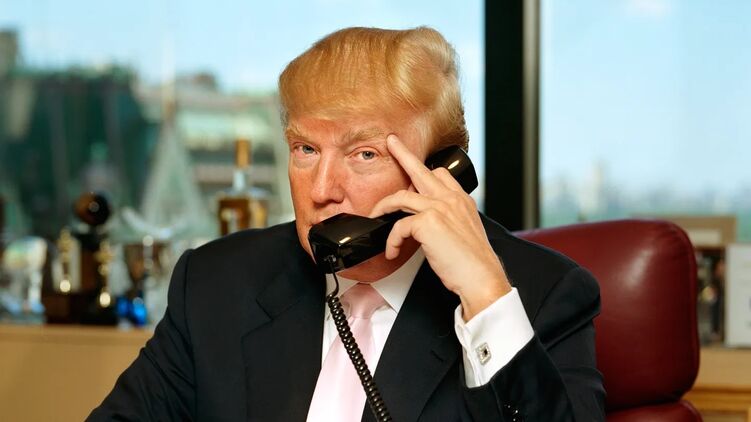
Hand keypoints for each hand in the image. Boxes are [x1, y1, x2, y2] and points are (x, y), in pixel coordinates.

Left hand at [369, 135, 511, 319]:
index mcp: (461, 200)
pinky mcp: (428, 223)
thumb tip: (426, 225)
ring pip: (401, 196)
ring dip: (383, 206)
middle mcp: (451, 199)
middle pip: (422, 170)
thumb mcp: (464, 232)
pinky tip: (393, 251)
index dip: (424, 171)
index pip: (441, 174)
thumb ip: (448, 221)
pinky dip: (391, 240)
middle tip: (392, 142)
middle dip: (403, 153)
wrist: (481, 277)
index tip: (414, 166)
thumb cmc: (473, 262)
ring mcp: (439, 208)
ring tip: (375, 215)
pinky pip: (398, 226)